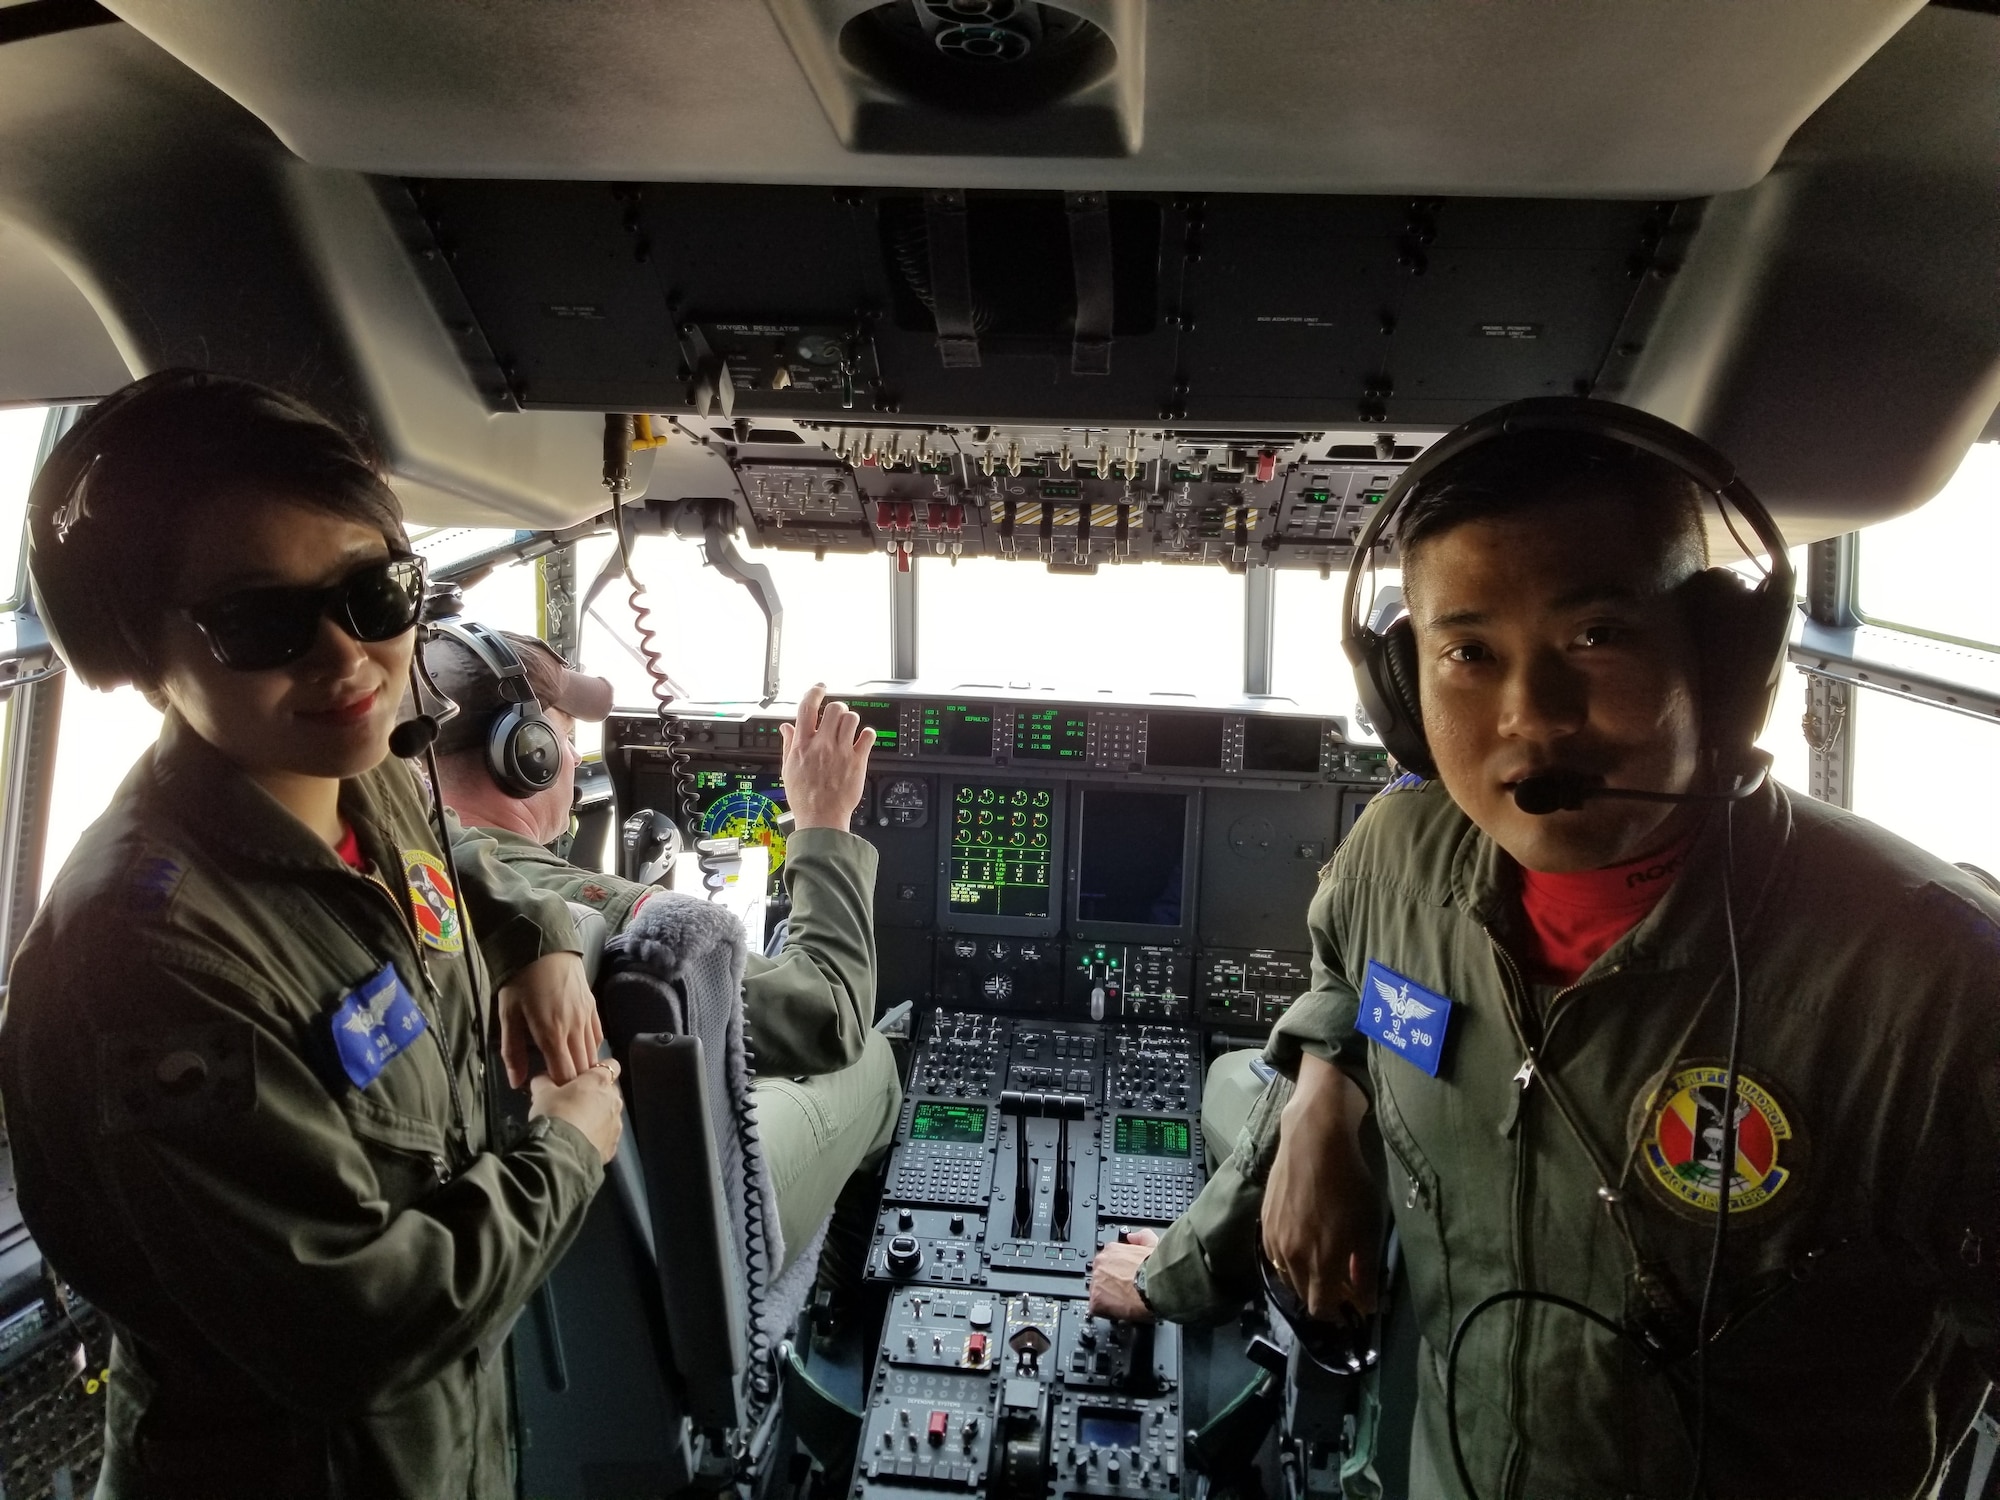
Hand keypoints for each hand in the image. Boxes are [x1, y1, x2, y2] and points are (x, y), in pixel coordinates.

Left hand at [497, 951, 602, 1087]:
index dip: (562, 1089)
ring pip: (593, 1054)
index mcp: (552, 1035)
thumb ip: (513, 1051)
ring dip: (585, 1068)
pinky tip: (582, 1052)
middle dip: (575, 1083)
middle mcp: (575, 1030)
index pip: (565, 1075)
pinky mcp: (593, 1007)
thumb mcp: (508, 1014)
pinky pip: (598, 1036)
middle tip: (563, 1090)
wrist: (545, 945)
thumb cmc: (521, 980)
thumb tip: (516, 1083)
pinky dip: (592, 1049)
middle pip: (583, 1068)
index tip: (553, 1095)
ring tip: (573, 1076)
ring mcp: (587, 1018)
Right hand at [529, 1059, 624, 1163]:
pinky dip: (597, 1136)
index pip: (611, 1065)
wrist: (561, 1153)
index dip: (598, 1071)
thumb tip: (543, 1078)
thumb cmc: (555, 1115)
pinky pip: (607, 1135)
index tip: (584, 1077)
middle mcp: (614, 1099)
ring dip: (597, 1116)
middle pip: (609, 1091)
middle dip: (595, 1095)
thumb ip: (544, 1080)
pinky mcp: (614, 1144)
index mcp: (600, 1081)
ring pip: (609, 1114)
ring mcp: (617, 1123)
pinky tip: (580, 1141)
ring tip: (576, 1126)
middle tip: (573, 1103)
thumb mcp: (542, 1093)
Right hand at [781, 684, 874, 830]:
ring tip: (849, 729)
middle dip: (837, 708)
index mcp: (802, 745)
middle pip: (834, 709)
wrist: (821, 818)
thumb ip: (789, 744)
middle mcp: (822, 745)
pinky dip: (867, 734)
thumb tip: (786, 727)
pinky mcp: (858, 761)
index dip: (814, 692)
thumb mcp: (788, 769)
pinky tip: (862, 739)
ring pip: (852, 718)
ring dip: (851, 720)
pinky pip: (868, 735)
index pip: (807, 708)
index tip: (820, 688)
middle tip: (837, 716)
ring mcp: (841, 752)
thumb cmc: (804, 798)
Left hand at [1089, 1228, 1159, 1321]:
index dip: (1118, 1273)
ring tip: (1124, 1303)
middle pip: (1101, 1277)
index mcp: (1112, 1250)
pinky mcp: (1097, 1299)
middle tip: (1125, 1292)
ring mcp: (1097, 1281)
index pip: (1109, 1262)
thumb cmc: (1157, 1269)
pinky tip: (1120, 1311)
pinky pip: (1097, 1308)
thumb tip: (1133, 1236)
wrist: (1157, 1285)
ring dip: (1109, 1298)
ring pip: (1098, 1292)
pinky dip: (1107, 1312)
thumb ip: (1142, 1236)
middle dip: (1111, 1285)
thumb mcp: (1152, 1244)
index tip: (1125, 1279)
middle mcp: (1101, 1263)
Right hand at [1262, 1054, 1379, 1318]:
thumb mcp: (1367, 1227)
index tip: (1351, 1305)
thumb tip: (1365, 1305)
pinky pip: (1274, 1254)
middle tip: (1342, 1280)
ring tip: (1322, 1260)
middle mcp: (1289, 1257)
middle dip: (1322, 1295)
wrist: (1313, 1140)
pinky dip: (1289, 1258)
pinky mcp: (1263, 1220)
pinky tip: (1304, 1242)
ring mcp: (1272, 1238)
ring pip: (1286, 1275)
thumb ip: (1365, 1271)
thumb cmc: (1349, 1181)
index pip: (1320, 1309)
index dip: (1336, 1313)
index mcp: (1317, 1263)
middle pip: (1302, 1295)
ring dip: (1304, 1277)